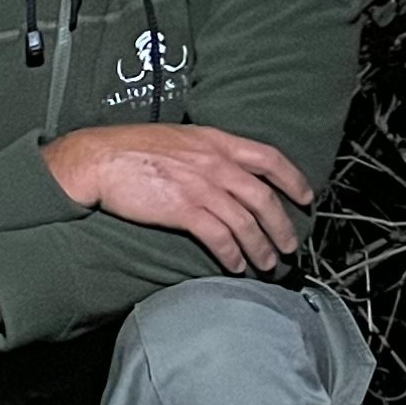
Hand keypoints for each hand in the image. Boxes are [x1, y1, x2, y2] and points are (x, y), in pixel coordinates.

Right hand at [42, 124, 314, 273]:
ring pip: (246, 221)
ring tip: (267, 264)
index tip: (306, 197)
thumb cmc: (130, 149)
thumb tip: (220, 171)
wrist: (99, 159)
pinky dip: (232, 254)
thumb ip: (205, 153)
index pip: (269, 158)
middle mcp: (215, 162)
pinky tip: (235, 266)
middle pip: (263, 196)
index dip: (293, 179)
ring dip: (260, 246)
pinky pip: (220, 236)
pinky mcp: (184, 208)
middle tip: (290, 245)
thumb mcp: (178, 139)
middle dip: (282, 225)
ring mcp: (201, 186)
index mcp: (217, 141)